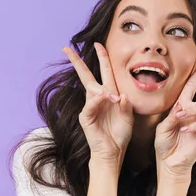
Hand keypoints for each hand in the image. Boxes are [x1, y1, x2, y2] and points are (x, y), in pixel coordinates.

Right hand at [62, 43, 133, 164]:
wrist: (113, 151)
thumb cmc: (120, 134)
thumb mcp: (129, 117)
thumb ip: (125, 105)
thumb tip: (121, 95)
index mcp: (109, 94)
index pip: (104, 72)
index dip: (102, 58)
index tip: (98, 44)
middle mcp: (98, 98)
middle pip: (86, 75)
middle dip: (77, 62)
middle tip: (67, 48)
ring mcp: (90, 107)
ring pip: (91, 90)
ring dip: (100, 89)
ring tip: (111, 97)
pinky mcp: (86, 118)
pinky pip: (90, 106)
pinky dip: (96, 101)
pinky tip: (103, 98)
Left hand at [155, 61, 195, 177]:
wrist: (169, 163)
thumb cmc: (164, 145)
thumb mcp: (163, 128)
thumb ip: (172, 116)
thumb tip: (182, 107)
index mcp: (182, 108)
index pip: (192, 87)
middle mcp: (194, 113)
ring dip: (192, 108)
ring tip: (180, 116)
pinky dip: (193, 125)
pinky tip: (184, 129)